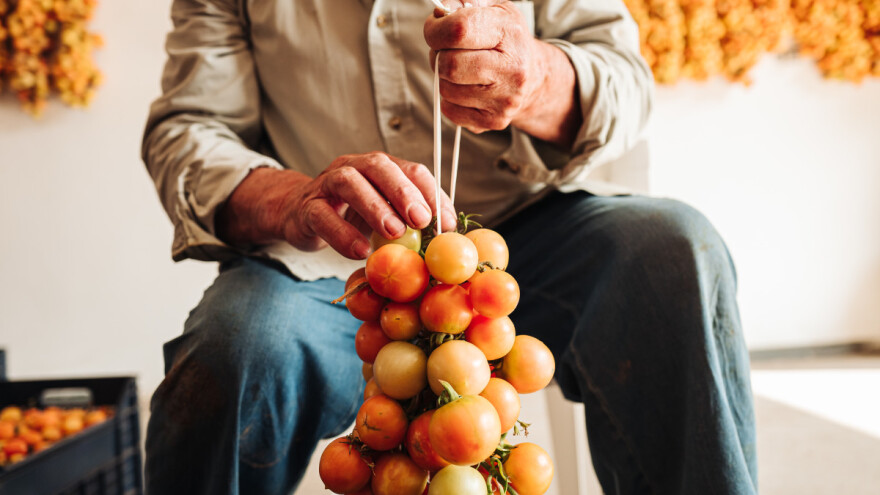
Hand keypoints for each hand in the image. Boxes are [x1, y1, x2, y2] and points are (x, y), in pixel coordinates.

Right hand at [218, 153, 456, 259]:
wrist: (297, 216)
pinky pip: (322, 216)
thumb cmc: (350, 217)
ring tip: (394, 233)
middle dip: (404, 192)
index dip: (431, 194)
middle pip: (380, 167)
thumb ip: (409, 222)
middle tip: (422, 220)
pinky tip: (360, 251)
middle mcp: (354, 166)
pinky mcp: (307, 207)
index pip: (411, 170)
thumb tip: (447, 240)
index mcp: (380, 168)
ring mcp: (327, 183)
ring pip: (349, 182)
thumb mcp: (383, 216)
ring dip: (375, 206)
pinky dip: (342, 233)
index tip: (447, 223)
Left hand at [424, 1, 543, 132]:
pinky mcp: (493, 120)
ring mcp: (503, 99)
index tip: (435, 29)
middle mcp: (512, 69)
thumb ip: (465, 1)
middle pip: (449, 64)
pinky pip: (450, 110)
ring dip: (443, 78)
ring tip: (460, 69)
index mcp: (510, 34)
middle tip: (446, 50)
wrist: (534, 77)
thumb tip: (439, 10)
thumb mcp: (493, 9)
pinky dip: (450, 99)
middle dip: (438, 55)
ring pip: (445, 89)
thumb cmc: (506, 41)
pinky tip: (465, 88)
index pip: (459, 29)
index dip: (436, 29)